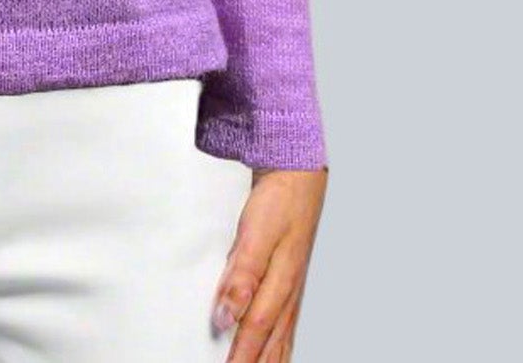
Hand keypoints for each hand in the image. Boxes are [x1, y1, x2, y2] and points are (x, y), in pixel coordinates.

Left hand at [211, 165, 327, 359]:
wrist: (298, 178)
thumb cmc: (278, 203)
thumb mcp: (255, 234)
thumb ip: (240, 276)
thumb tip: (224, 316)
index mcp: (279, 285)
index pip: (253, 332)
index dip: (238, 358)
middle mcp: (288, 296)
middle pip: (269, 345)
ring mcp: (292, 294)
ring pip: (280, 342)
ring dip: (266, 361)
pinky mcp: (290, 288)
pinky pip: (284, 331)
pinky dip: (278, 351)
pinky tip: (274, 357)